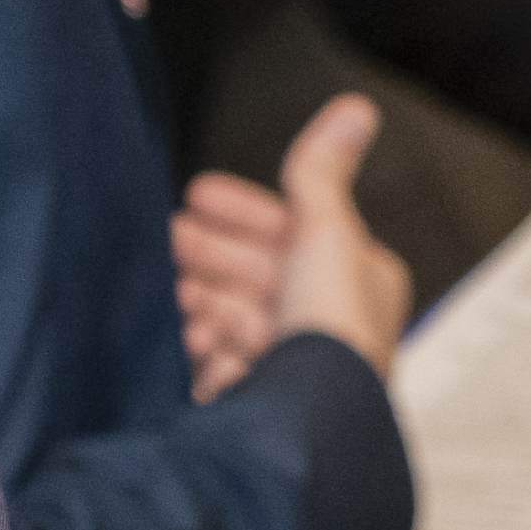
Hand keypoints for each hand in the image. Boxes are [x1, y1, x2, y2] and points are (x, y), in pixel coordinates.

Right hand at [172, 95, 402, 389]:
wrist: (310, 419)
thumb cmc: (331, 332)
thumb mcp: (325, 231)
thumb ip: (321, 172)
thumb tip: (354, 110)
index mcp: (359, 282)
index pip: (295, 232)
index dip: (243, 210)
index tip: (194, 195)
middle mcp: (335, 326)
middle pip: (261, 277)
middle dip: (214, 257)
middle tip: (171, 240)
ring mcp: (301, 368)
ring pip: (240, 322)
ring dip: (206, 304)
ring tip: (177, 295)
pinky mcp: (268, 405)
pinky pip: (228, 366)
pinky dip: (206, 350)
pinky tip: (189, 342)